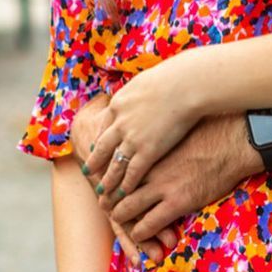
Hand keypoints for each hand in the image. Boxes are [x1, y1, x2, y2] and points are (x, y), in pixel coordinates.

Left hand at [84, 52, 211, 199]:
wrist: (184, 85)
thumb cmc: (173, 78)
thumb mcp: (146, 80)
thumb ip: (140, 91)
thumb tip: (143, 89)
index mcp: (118, 104)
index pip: (105, 126)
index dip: (99, 138)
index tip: (94, 147)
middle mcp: (119, 123)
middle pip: (102, 147)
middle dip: (95, 161)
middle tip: (88, 172)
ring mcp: (132, 138)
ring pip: (114, 164)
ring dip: (108, 179)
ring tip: (102, 191)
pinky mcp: (147, 151)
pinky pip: (132, 172)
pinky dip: (126, 184)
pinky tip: (123, 194)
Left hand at [111, 114, 256, 242]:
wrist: (232, 142)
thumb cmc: (210, 133)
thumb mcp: (177, 132)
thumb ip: (162, 140)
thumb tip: (157, 136)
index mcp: (149, 151)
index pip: (121, 168)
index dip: (111, 176)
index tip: (106, 180)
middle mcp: (150, 169)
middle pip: (118, 188)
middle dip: (109, 199)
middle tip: (104, 205)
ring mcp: (162, 187)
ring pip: (127, 208)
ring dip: (120, 219)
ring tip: (118, 223)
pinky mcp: (177, 202)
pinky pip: (149, 223)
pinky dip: (140, 233)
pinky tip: (138, 236)